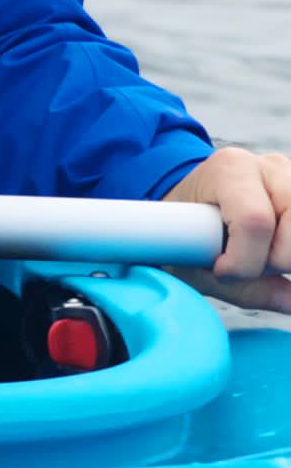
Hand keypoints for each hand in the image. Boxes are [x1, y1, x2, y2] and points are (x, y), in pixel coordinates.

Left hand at [163, 147, 290, 313]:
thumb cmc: (187, 233)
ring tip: (262, 254)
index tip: (221, 270)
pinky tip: (275, 248)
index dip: (243, 261)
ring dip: (286, 256)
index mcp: (231, 168)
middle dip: (274, 261)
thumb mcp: (196, 262)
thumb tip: (290, 302)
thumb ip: (243, 288)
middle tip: (246, 263)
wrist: (186, 209)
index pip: (254, 221)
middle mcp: (269, 166)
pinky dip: (289, 250)